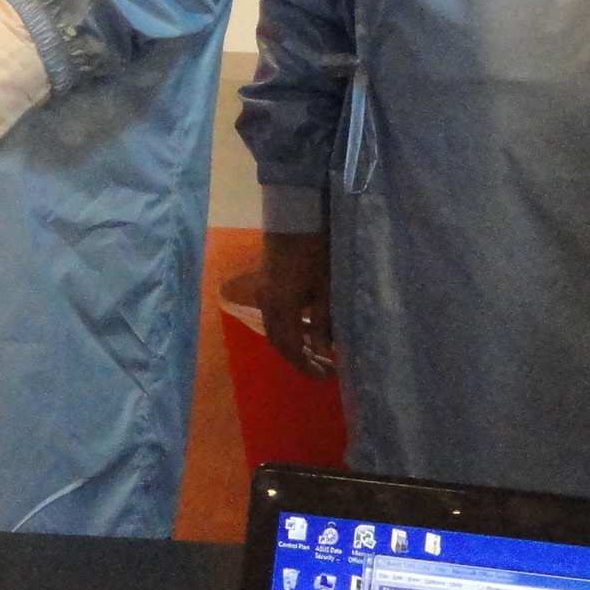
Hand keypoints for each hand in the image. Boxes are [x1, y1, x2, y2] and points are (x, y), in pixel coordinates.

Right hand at [259, 230, 336, 378]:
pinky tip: (307, 325)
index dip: (306, 364)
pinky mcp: (267, 280)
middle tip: (323, 367)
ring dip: (294, 341)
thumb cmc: (315, 249)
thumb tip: (324, 351)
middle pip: (278, 340)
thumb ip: (323, 322)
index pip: (290, 347)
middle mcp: (266, 303)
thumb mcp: (326, 287)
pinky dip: (290, 326)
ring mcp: (264, 290)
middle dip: (300, 357)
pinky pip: (275, 313)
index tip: (325, 376)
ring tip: (318, 350)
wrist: (295, 212)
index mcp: (280, 307)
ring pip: (276, 327)